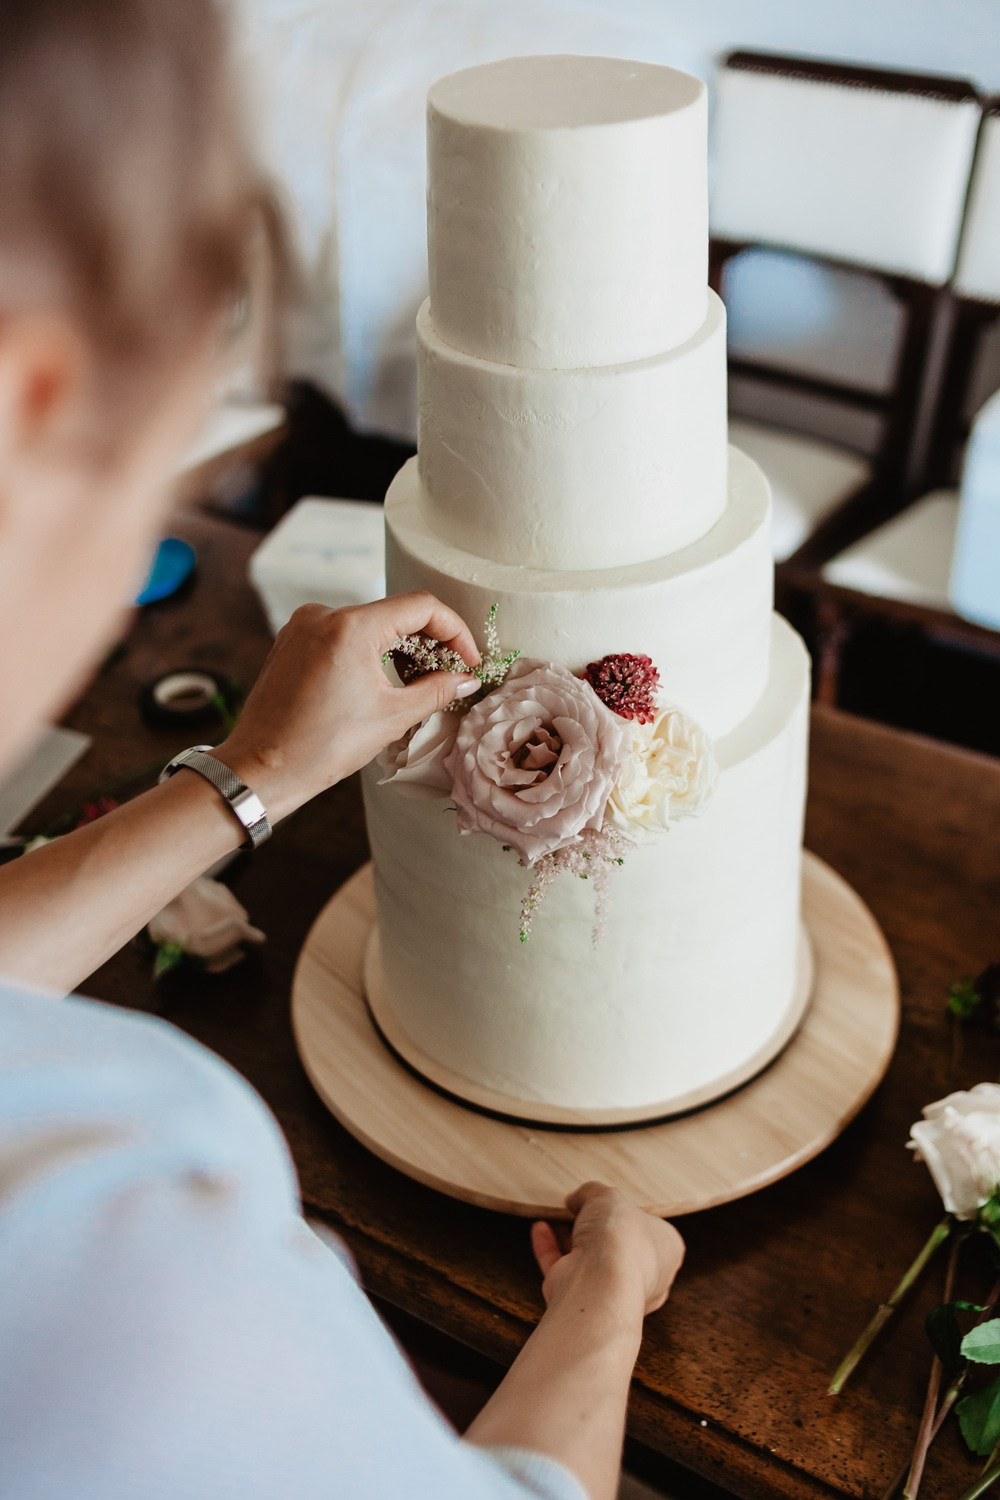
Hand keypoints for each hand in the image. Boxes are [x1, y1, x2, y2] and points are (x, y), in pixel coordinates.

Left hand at [214, 592, 479, 820]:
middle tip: (448, 676)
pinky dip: (370, 652)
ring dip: (400, 649)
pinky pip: (343, 635)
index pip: (421, 607)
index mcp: (351, 626)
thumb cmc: (320, 746)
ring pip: (370, 624)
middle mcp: (324, 615)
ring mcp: (304, 625)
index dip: (454, 631)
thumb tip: (464, 679)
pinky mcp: (293, 641)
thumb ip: (436, 691)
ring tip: (416, 685)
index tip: (467, 660)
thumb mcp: (391, 717)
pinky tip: (382, 683)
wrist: (262, 768)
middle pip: (395, 613)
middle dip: (428, 643)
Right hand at [531, 1182, 683, 1321]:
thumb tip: (576, 1198)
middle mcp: (645, 1275)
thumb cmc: (620, 1238)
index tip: (608, 1200)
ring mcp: (612, 1290)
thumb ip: (592, 1192)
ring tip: (555, 1214)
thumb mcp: (608, 1196)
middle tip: (578, 1207)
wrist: (599, 1283)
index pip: (650, 1227)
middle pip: (617, 1244)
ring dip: (569, 1236)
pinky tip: (540, 1228)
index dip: (627, 1211)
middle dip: (595, 1226)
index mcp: (667, 1250)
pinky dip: (550, 1248)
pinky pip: (565, 1268)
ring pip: (589, 1259)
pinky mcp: (582, 1297)